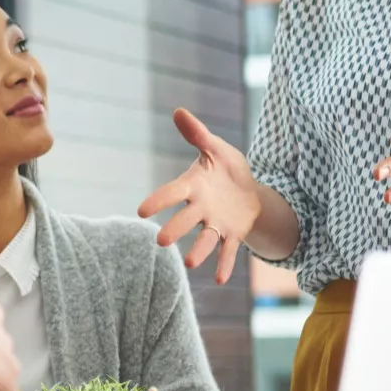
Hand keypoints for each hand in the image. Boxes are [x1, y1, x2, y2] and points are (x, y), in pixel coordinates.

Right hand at [138, 108, 262, 283]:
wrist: (249, 191)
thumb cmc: (226, 168)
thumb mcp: (216, 148)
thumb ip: (198, 134)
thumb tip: (178, 111)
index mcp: (193, 186)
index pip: (172, 193)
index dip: (158, 201)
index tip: (141, 210)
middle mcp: (200, 208)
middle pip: (186, 220)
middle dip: (175, 230)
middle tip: (161, 241)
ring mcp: (216, 223)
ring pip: (206, 239)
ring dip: (199, 251)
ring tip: (192, 264)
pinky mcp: (233, 235)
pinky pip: (228, 251)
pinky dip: (225, 264)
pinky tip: (220, 279)